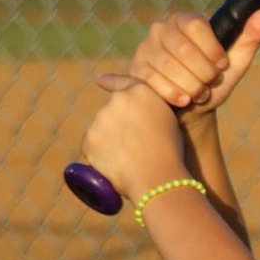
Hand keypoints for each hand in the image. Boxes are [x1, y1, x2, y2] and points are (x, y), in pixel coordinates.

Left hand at [82, 75, 187, 199]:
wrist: (157, 178)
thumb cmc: (170, 153)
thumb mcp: (168, 121)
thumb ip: (149, 109)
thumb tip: (137, 115)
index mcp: (140, 92)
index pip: (122, 82)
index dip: (111, 82)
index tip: (101, 80)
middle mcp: (116, 101)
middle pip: (112, 111)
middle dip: (118, 125)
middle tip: (135, 146)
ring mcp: (100, 121)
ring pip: (101, 130)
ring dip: (110, 141)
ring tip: (130, 158)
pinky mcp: (89, 141)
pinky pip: (94, 148)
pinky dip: (102, 156)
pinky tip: (118, 166)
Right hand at [129, 9, 259, 124]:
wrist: (192, 108)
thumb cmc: (214, 81)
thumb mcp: (235, 62)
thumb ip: (249, 38)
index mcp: (185, 20)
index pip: (196, 25)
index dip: (212, 49)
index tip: (222, 64)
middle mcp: (161, 29)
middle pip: (183, 49)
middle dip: (204, 74)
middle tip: (211, 83)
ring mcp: (145, 50)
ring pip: (169, 68)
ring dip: (192, 87)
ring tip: (200, 93)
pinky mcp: (136, 72)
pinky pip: (155, 82)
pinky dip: (176, 95)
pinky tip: (184, 100)